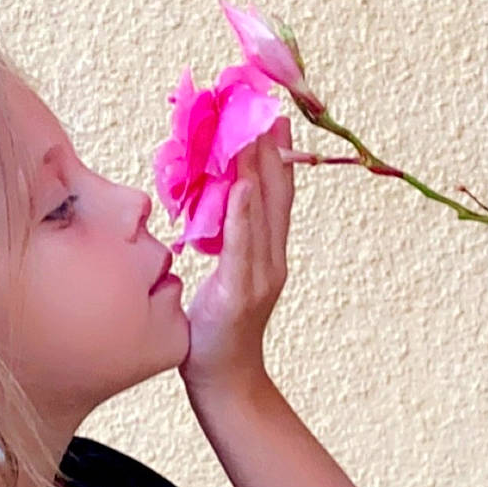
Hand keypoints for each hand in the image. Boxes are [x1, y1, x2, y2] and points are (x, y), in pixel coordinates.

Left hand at [178, 117, 293, 393]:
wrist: (224, 383)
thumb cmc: (214, 334)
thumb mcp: (219, 280)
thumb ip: (221, 246)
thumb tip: (209, 209)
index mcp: (265, 254)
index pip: (275, 194)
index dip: (276, 154)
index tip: (271, 114)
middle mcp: (271, 259)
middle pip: (277, 193)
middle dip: (272, 148)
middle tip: (265, 103)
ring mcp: (259, 276)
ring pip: (263, 212)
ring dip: (259, 167)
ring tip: (254, 128)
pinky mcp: (240, 293)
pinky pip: (242, 244)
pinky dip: (244, 212)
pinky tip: (243, 183)